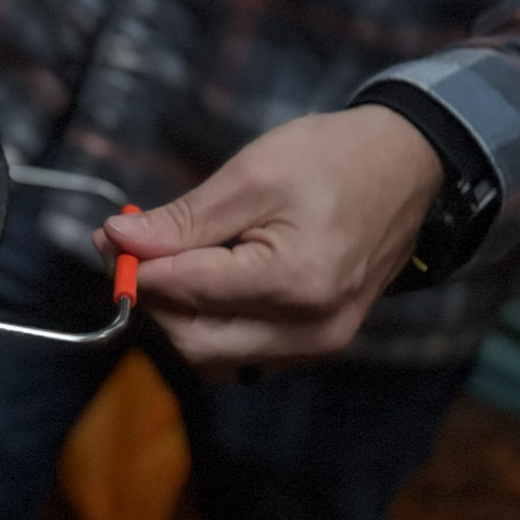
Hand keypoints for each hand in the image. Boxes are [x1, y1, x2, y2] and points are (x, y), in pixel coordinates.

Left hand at [90, 106, 441, 371]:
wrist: (406, 168)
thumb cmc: (331, 161)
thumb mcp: (250, 176)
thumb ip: (183, 220)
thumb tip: (119, 241)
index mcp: (295, 282)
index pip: (187, 294)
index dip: (137, 269)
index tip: (112, 238)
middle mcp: (310, 329)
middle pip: (194, 343)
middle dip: (153, 302)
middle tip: (133, 251)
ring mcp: (319, 343)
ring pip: (216, 358)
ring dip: (179, 318)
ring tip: (171, 262)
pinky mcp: (318, 343)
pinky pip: (244, 354)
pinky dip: (212, 326)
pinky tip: (206, 281)